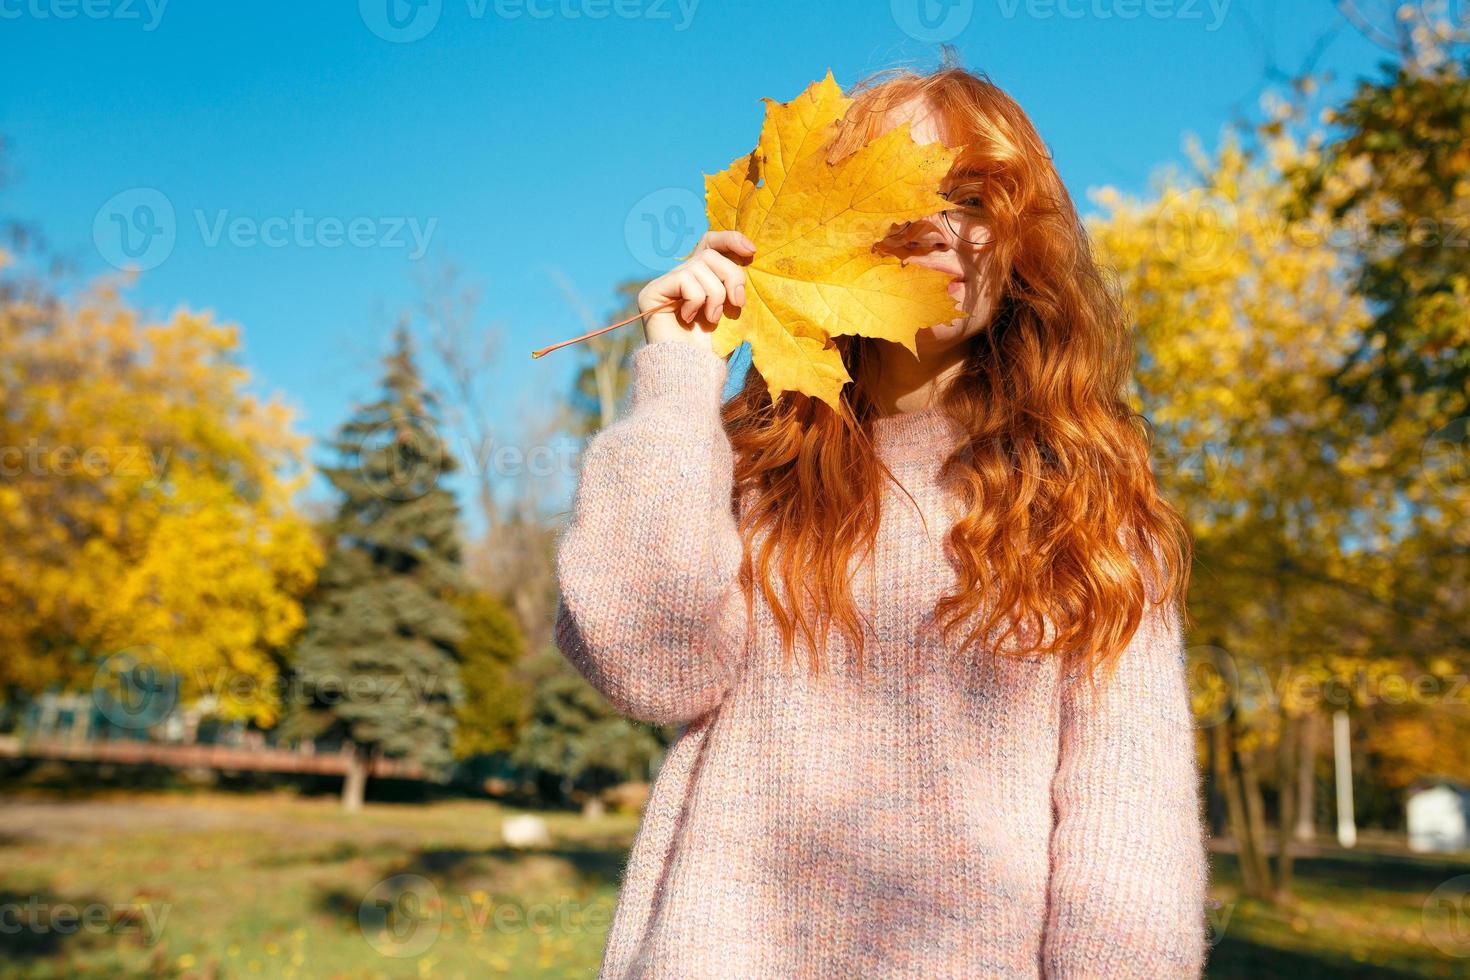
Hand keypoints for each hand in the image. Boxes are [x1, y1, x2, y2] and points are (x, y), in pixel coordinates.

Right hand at [637, 230, 754, 350]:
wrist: (688, 370)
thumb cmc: (710, 346)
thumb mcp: (728, 309)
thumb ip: (731, 282)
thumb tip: (749, 253)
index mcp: (698, 277)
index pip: (710, 242)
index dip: (730, 240)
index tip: (751, 251)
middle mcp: (678, 275)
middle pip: (710, 254)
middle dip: (731, 276)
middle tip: (738, 303)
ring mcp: (663, 283)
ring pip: (700, 266)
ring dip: (715, 295)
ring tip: (711, 318)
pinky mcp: (651, 291)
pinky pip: (685, 279)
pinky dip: (696, 300)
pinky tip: (688, 319)